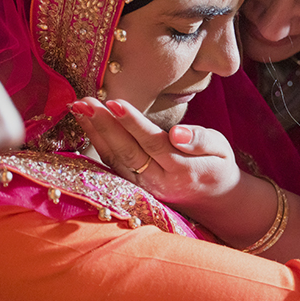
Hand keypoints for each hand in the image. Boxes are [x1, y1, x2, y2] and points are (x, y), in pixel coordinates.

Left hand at [68, 97, 240, 209]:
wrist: (213, 199)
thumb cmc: (216, 165)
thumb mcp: (221, 149)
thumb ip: (201, 140)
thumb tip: (178, 133)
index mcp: (182, 170)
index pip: (152, 142)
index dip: (132, 122)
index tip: (114, 102)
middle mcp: (158, 181)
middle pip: (126, 151)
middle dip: (103, 125)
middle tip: (85, 101)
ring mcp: (143, 187)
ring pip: (114, 158)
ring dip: (93, 132)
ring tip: (78, 106)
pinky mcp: (132, 186)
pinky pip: (111, 163)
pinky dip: (96, 142)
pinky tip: (85, 123)